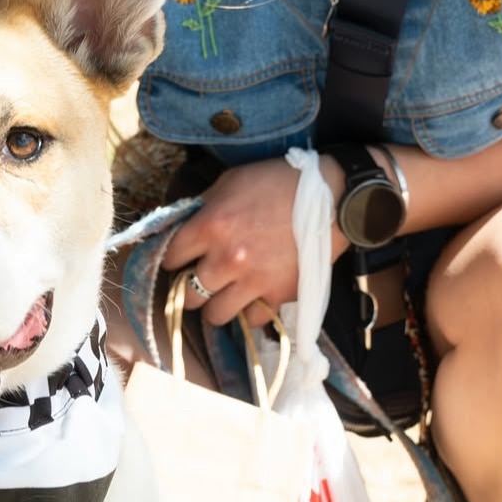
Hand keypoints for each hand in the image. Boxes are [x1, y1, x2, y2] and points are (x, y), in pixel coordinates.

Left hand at [162, 157, 344, 327]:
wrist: (330, 196)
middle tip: (200, 280)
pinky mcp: (279, 296)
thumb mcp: (231, 181)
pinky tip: (252, 300)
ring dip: (216, 306)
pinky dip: (250, 313)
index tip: (179, 259)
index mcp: (210, 226)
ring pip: (215, 315)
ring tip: (223, 296)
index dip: (173, 258)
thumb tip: (186, 224)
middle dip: (189, 288)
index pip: (170, 257)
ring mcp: (253, 282)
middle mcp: (226, 259)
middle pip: (188, 294)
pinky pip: (252, 321)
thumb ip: (205, 206)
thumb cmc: (277, 181)